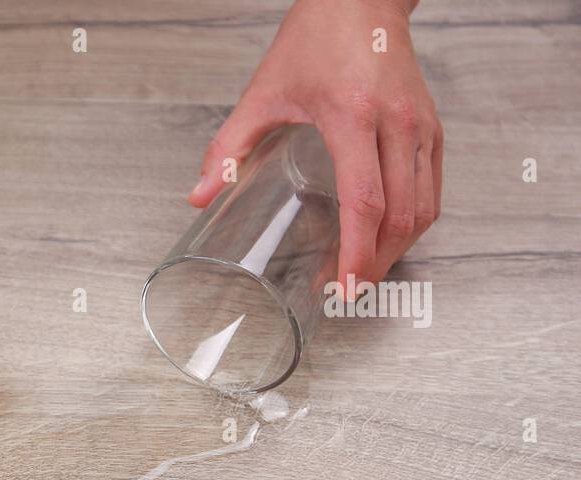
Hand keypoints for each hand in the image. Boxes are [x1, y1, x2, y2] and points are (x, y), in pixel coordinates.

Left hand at [189, 0, 441, 289]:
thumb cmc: (315, 38)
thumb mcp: (263, 92)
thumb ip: (227, 147)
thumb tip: (197, 196)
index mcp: (354, 117)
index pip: (365, 200)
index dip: (358, 251)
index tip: (345, 285)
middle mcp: (397, 123)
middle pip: (400, 214)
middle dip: (376, 262)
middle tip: (349, 290)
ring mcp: (421, 125)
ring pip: (425, 206)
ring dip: (399, 248)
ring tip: (366, 272)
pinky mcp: (432, 126)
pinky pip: (432, 188)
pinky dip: (414, 221)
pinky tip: (388, 239)